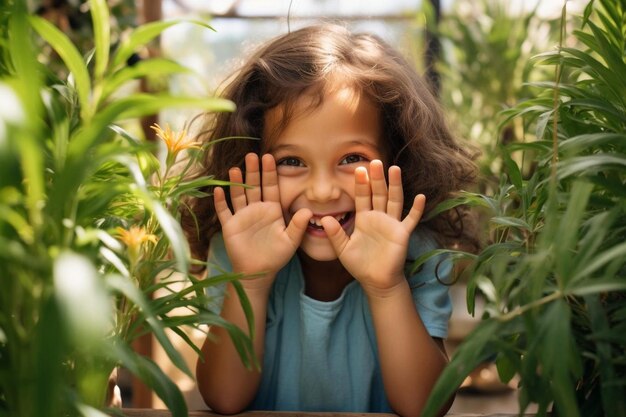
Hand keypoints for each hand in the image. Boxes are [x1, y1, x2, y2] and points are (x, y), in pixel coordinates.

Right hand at [214, 153, 310, 288]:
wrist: (258, 272)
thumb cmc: (276, 256)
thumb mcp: (291, 241)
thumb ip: (298, 226)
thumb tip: (307, 211)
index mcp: (272, 210)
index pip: (271, 187)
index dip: (270, 173)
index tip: (269, 157)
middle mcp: (256, 209)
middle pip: (254, 186)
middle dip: (253, 171)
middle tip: (252, 155)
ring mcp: (242, 216)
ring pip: (238, 195)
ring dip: (236, 183)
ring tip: (235, 169)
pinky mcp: (230, 226)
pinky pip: (224, 211)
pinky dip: (221, 201)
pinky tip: (219, 189)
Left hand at [321, 160, 424, 294]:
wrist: (376, 281)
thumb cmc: (360, 264)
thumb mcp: (343, 249)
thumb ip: (335, 234)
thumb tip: (324, 219)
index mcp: (364, 219)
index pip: (362, 197)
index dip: (360, 184)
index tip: (358, 169)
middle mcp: (378, 217)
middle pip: (378, 193)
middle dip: (376, 178)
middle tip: (374, 161)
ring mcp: (391, 224)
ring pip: (394, 200)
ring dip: (395, 185)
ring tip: (394, 169)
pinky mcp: (402, 234)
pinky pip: (410, 219)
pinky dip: (416, 209)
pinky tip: (420, 196)